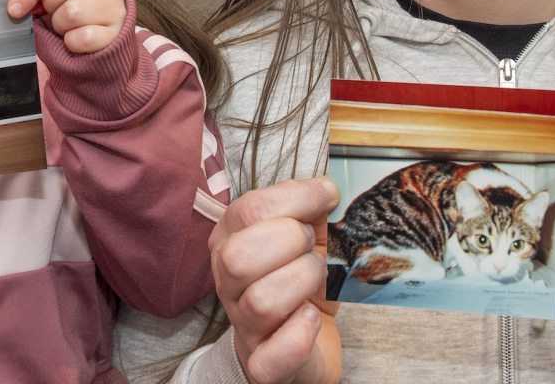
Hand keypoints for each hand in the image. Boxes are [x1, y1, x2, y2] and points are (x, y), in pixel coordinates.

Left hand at [5, 0, 124, 53]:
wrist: (104, 40)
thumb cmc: (76, 13)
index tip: (15, 9)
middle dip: (49, 4)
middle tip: (52, 14)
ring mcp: (114, 8)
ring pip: (72, 12)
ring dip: (59, 26)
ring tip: (65, 27)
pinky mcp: (115, 33)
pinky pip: (82, 38)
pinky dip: (71, 43)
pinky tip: (75, 40)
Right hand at [211, 177, 342, 383]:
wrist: (304, 346)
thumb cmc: (300, 283)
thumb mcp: (305, 238)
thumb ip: (309, 210)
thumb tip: (325, 189)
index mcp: (231, 241)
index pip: (249, 210)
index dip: (295, 198)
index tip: (327, 197)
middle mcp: (228, 283)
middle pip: (240, 256)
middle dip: (290, 242)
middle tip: (311, 247)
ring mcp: (243, 326)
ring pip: (262, 301)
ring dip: (302, 282)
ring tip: (316, 278)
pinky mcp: (263, 365)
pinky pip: (273, 356)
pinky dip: (300, 334)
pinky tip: (311, 318)